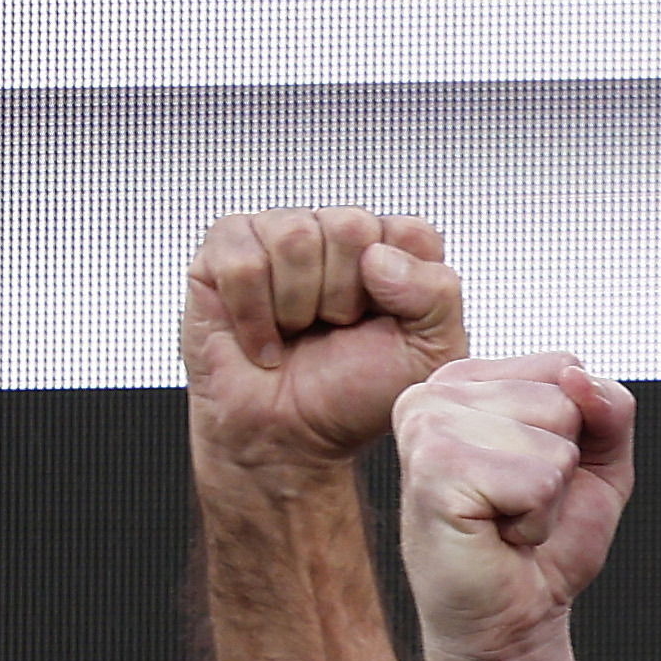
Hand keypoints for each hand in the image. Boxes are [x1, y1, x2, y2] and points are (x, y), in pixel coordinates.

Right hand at [184, 208, 464, 489]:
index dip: (400, 285)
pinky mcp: (223, 252)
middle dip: (344, 295)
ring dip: (296, 304)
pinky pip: (241, 261)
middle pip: (350, 225)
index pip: (411, 232)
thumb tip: (379, 255)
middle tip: (334, 329)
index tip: (386, 323)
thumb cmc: (354, 394)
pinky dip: (252, 314)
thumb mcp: (428, 355)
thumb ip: (437, 294)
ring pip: (293, 236)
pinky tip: (262, 338)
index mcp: (394, 253)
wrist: (289, 435)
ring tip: (296, 331)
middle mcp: (336, 235)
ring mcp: (278, 235)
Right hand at [393, 356, 636, 660]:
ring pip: (555, 438)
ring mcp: (426, 428)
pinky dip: (536, 519)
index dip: (578, 433)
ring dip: (549, 495)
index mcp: (465, 381)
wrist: (513, 621)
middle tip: (518, 505)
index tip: (532, 474)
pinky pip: (538, 478)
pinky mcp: (434, 470)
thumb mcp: (598, 461)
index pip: (566, 366)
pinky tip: (497, 535)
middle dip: (563, 465)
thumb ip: (608, 407)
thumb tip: (581, 378)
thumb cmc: (545, 544)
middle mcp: (433, 394)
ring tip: (506, 520)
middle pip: (563, 396)